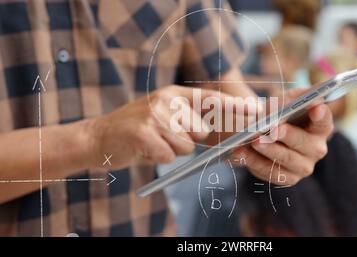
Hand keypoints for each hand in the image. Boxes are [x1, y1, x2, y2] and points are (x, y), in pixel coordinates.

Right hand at [85, 85, 236, 169]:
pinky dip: (157, 158)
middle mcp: (165, 100)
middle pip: (200, 130)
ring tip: (151, 142)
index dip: (234, 106)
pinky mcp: (144, 134)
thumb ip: (188, 120)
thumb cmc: (136, 131)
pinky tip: (143, 149)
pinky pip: (167, 155)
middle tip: (165, 136)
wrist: (98, 138)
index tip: (255, 111)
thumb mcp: (163, 117)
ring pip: (185, 146)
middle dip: (189, 140)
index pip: (210, 99)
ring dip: (171, 150)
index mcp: (172, 94)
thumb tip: (218, 133)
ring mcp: (154, 116)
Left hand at [232, 88, 333, 185]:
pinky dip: (254, 161)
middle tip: (273, 128)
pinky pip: (271, 172)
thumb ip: (289, 99)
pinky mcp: (288, 178)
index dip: (321, 115)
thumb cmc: (278, 114)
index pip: (324, 121)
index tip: (315, 108)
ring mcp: (304, 166)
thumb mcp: (284, 101)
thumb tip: (283, 106)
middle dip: (289, 135)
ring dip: (269, 150)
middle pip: (306, 144)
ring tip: (254, 141)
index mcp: (320, 127)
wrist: (262, 134)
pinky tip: (240, 151)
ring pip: (287, 159)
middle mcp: (317, 149)